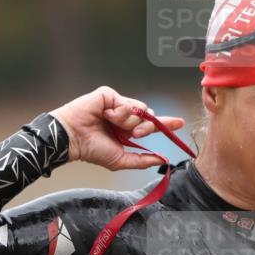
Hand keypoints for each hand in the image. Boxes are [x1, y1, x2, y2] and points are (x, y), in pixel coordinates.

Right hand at [49, 86, 185, 170]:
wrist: (73, 138)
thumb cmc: (92, 150)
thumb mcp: (120, 159)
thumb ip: (142, 160)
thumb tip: (162, 159)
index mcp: (126, 131)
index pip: (150, 126)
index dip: (166, 124)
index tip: (180, 122)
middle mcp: (123, 117)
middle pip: (149, 118)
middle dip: (146, 128)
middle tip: (132, 134)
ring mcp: (117, 104)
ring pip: (141, 110)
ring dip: (130, 122)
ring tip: (112, 124)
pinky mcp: (111, 95)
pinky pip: (128, 103)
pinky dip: (120, 113)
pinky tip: (105, 115)